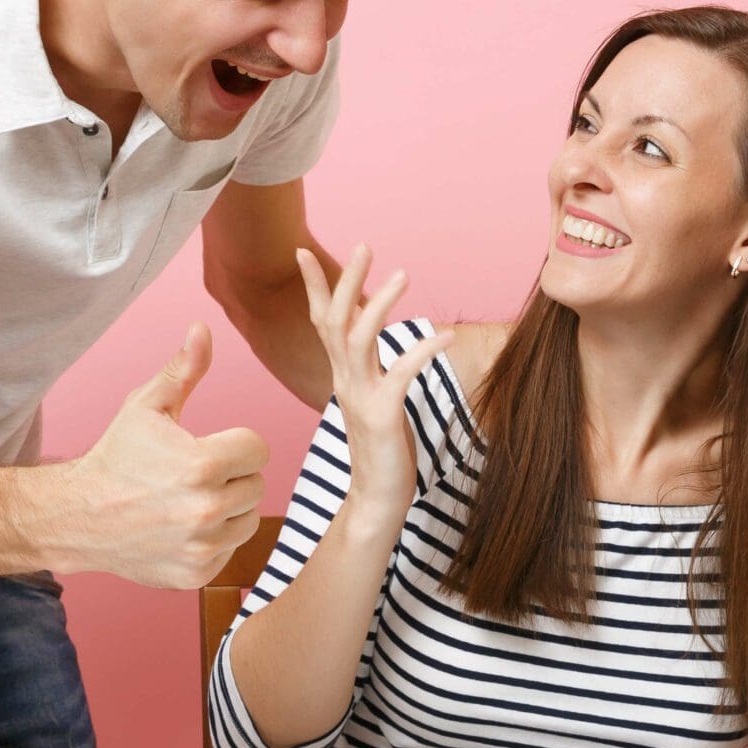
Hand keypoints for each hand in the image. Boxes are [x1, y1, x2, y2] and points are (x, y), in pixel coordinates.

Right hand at [65, 323, 268, 587]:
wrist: (79, 517)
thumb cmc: (116, 457)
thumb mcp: (146, 407)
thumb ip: (182, 370)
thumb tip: (203, 328)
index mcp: (201, 464)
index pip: (258, 449)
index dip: (236, 444)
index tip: (210, 446)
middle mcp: (206, 510)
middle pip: (256, 484)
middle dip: (231, 476)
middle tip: (193, 475)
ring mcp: (202, 546)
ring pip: (248, 518)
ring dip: (228, 508)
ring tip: (189, 500)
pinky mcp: (197, 573)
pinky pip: (231, 550)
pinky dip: (214, 539)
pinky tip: (182, 527)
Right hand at [296, 244, 453, 516]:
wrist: (376, 501)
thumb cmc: (381, 452)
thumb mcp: (373, 402)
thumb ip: (370, 372)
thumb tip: (377, 344)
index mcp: (342, 376)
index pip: (321, 322)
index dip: (313, 287)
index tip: (302, 252)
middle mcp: (345, 381)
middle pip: (334, 320)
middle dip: (345, 280)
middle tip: (364, 245)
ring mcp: (361, 398)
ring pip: (359, 338)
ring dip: (379, 303)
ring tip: (403, 274)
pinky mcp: (383, 415)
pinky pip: (400, 372)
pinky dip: (422, 348)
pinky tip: (446, 334)